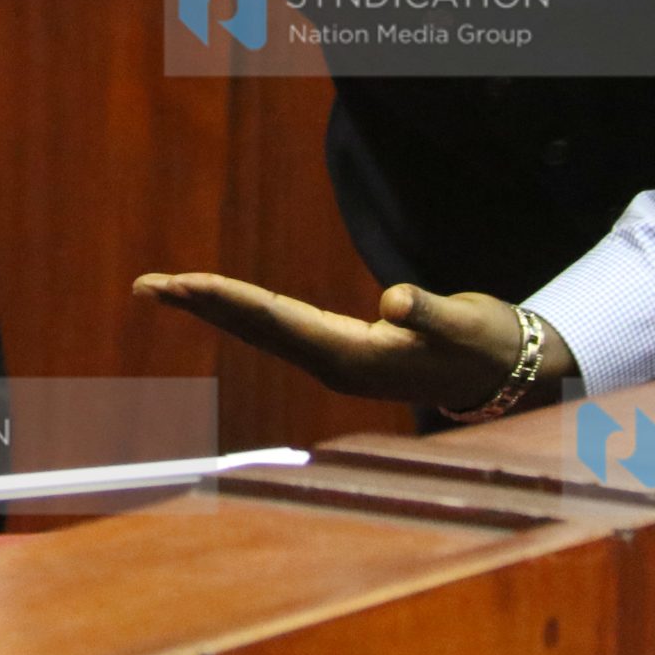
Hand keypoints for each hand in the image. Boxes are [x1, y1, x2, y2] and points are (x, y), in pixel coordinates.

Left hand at [131, 272, 577, 412]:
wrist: (507, 371)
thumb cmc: (486, 344)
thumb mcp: (465, 327)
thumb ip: (432, 314)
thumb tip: (396, 303)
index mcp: (353, 359)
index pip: (276, 321)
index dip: (229, 299)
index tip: (185, 283)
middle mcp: (334, 363)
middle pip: (253, 328)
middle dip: (200, 305)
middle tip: (147, 285)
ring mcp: (335, 360)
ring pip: (259, 329)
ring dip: (212, 308)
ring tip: (166, 288)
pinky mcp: (342, 350)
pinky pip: (276, 326)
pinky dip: (242, 309)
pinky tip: (219, 302)